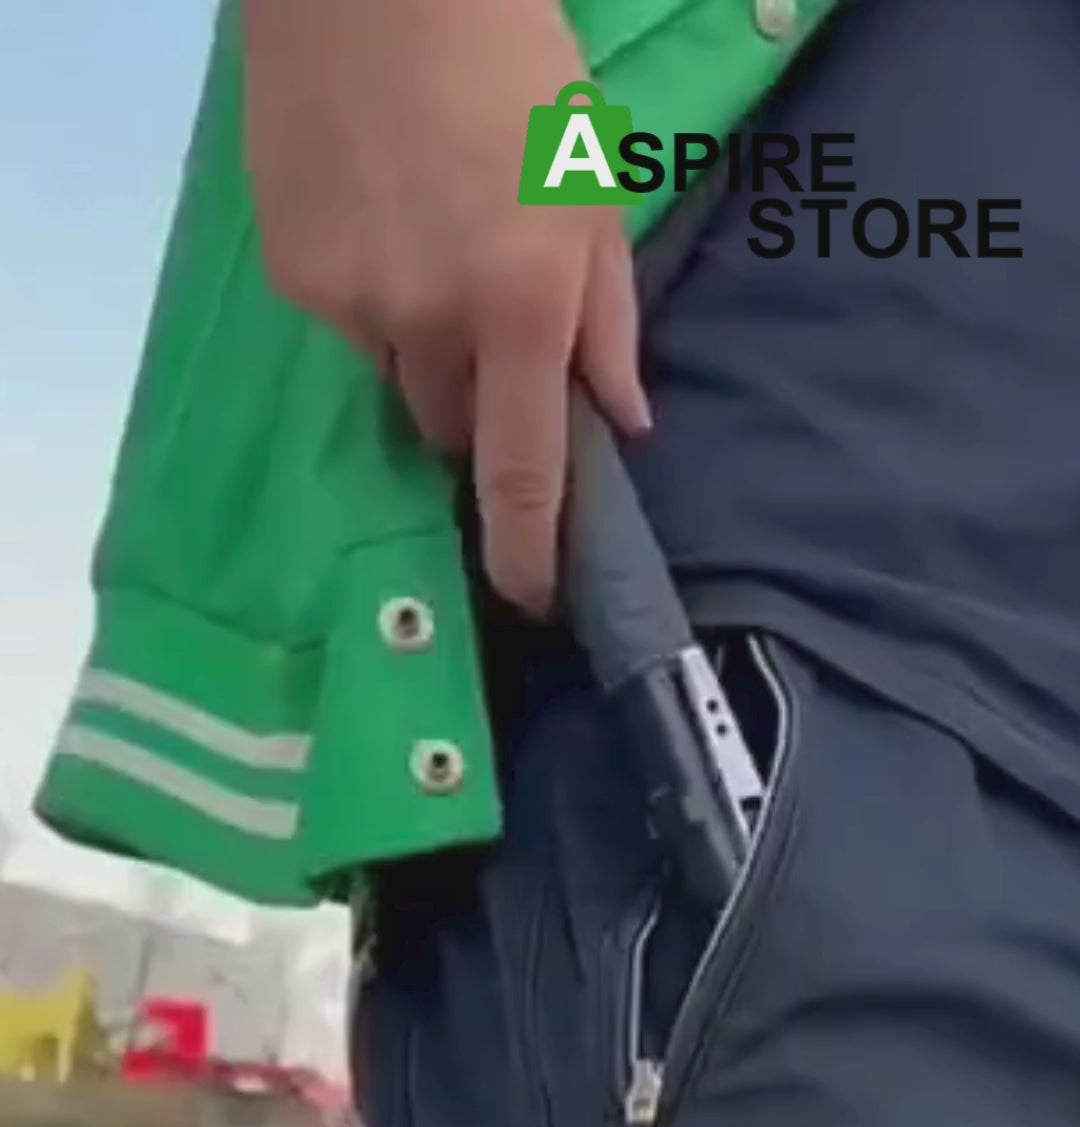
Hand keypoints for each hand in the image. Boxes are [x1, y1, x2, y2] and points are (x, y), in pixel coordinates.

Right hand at [243, 0, 650, 614]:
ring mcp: (351, 302)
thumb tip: (622, 419)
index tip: (530, 599)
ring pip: (395, 378)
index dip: (526, 549)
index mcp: (522, 302)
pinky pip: (343, 326)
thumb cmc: (512, 59)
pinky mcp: (293, 274)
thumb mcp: (590, 180)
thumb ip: (607, 312)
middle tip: (487, 326)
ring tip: (426, 242)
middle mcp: (432, 322)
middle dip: (475, 407)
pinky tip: (375, 212)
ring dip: (421, 349)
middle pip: (449, 430)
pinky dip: (367, 295)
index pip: (521, 470)